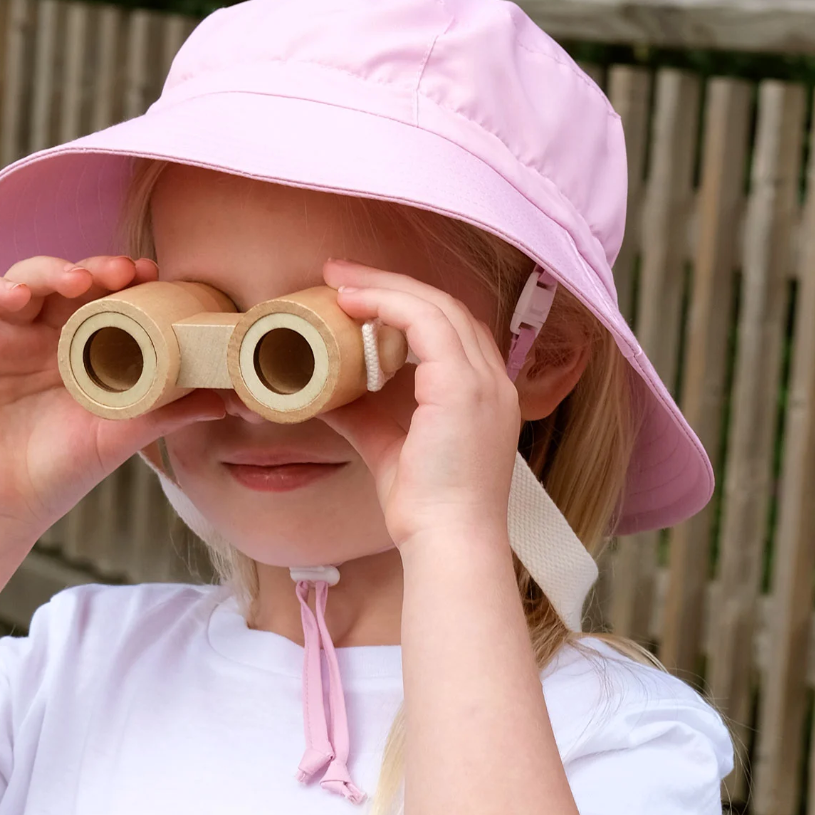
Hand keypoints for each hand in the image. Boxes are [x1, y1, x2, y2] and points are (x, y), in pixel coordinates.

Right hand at [0, 255, 223, 536]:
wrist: (3, 507)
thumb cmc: (62, 470)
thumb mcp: (121, 435)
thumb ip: (170, 412)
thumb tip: (232, 401)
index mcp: (81, 345)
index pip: (104, 296)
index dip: (126, 279)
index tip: (155, 276)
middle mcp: (42, 331)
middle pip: (68, 279)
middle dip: (97, 268)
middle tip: (125, 273)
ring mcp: (1, 334)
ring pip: (24, 278)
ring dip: (50, 270)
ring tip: (77, 282)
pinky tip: (16, 296)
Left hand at [319, 259, 520, 548]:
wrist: (448, 541)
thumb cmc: (426, 509)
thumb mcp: (388, 450)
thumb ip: (363, 419)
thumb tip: (323, 397)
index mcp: (482, 395)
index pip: (450, 329)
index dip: (405, 305)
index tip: (356, 296)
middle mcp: (491, 381)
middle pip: (445, 308)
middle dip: (390, 284)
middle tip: (339, 273)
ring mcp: (482, 381)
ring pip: (436, 307)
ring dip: (384, 286)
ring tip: (339, 279)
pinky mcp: (462, 387)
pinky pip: (427, 323)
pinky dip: (389, 305)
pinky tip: (354, 302)